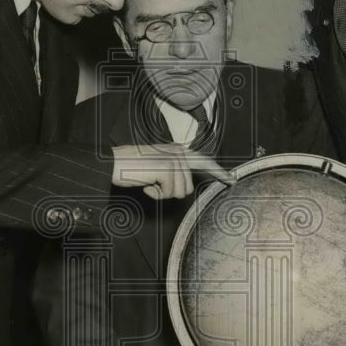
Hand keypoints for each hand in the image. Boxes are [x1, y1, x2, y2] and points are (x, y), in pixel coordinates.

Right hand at [111, 144, 233, 199]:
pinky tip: (146, 184)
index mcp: (178, 150)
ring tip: (148, 181)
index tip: (232, 180)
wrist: (114, 164)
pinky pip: (168, 194)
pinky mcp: (168, 169)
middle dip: (169, 191)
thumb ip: (174, 172)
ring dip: (161, 193)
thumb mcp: (157, 166)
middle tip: (152, 183)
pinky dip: (154, 194)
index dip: (218, 172)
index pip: (203, 162)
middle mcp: (179, 152)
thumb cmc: (132, 168)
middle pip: (187, 188)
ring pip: (179, 193)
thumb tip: (185, 187)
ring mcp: (174, 160)